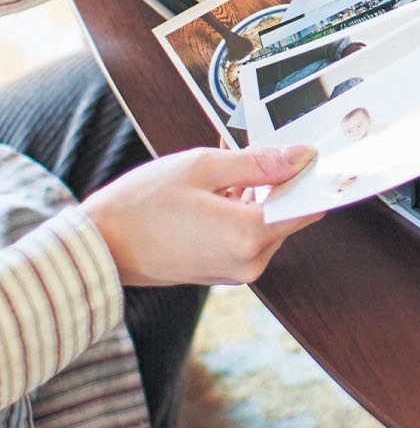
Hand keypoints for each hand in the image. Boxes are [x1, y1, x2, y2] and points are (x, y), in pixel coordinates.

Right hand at [82, 146, 323, 287]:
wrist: (98, 247)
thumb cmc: (141, 205)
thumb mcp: (202, 167)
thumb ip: (259, 162)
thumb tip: (301, 156)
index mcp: (249, 234)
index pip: (309, 206)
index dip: (313, 179)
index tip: (311, 157)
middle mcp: (251, 261)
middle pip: (288, 214)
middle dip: (276, 183)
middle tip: (252, 153)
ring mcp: (238, 271)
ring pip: (267, 224)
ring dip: (256, 196)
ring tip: (223, 171)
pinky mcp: (223, 273)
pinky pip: (246, 237)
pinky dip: (240, 213)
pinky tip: (216, 192)